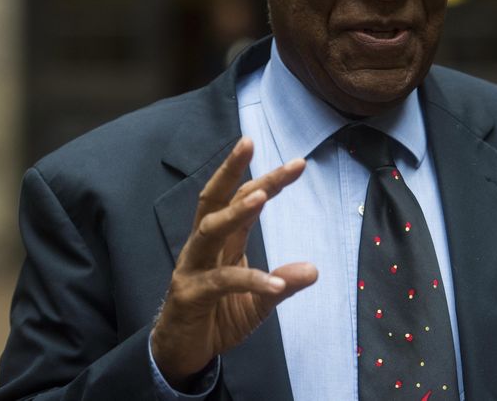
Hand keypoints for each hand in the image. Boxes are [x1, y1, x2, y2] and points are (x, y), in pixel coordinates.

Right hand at [151, 137, 317, 386]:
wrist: (182, 354)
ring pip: (209, 229)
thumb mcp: (257, 302)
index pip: (243, 201)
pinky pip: (221, 282)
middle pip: (216, 199)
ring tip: (262, 196)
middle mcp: (204, 246)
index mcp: (222, 241)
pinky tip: (276, 283)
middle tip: (250, 142)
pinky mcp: (190, 295)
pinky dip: (251, 280)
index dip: (267, 180)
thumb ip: (282, 285)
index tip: (297, 162)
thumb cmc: (217, 318)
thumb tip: (313, 270)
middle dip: (233, 169)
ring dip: (235, 210)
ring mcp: (192, 268)